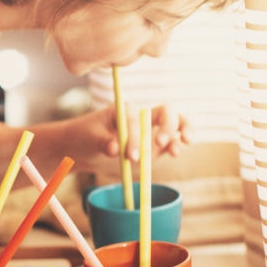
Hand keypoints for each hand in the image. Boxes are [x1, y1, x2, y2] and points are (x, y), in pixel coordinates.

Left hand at [54, 106, 192, 162]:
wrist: (83, 149)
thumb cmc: (85, 136)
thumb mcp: (90, 137)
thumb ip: (102, 142)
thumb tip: (114, 149)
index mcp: (126, 110)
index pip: (136, 120)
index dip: (135, 137)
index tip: (130, 156)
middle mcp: (143, 118)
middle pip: (166, 113)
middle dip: (168, 126)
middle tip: (160, 142)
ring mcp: (151, 133)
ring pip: (175, 125)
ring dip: (183, 131)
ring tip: (180, 145)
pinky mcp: (155, 148)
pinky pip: (170, 144)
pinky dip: (176, 146)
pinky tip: (175, 152)